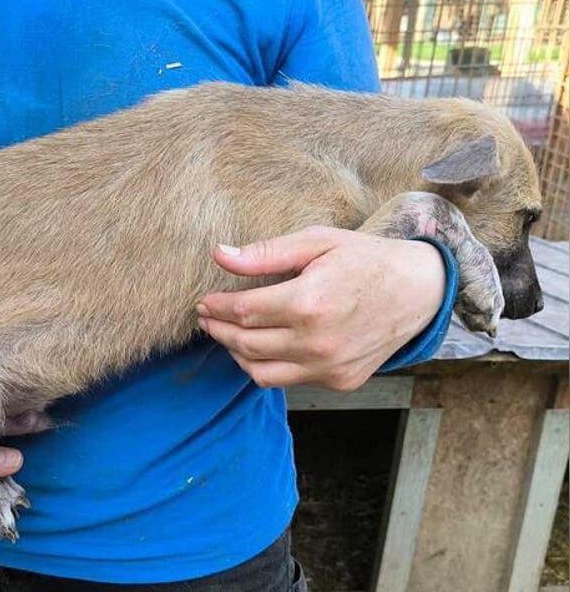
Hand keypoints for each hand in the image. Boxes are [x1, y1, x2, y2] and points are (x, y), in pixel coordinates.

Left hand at [196, 226, 444, 390]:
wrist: (419, 290)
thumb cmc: (365, 259)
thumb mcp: (316, 242)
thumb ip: (265, 254)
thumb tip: (219, 255)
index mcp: (309, 302)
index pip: (242, 312)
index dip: (216, 307)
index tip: (204, 301)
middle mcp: (317, 342)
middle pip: (245, 344)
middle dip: (218, 330)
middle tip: (206, 317)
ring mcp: (329, 367)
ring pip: (260, 372)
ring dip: (236, 354)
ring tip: (228, 335)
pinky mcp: (340, 381)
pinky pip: (288, 381)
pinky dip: (268, 366)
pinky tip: (264, 347)